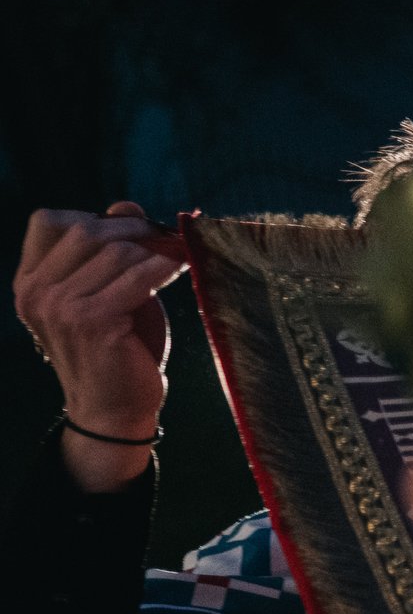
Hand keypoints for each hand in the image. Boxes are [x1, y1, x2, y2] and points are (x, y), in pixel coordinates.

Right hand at [15, 202, 187, 491]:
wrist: (116, 408)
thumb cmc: (118, 349)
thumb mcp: (109, 292)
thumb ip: (111, 251)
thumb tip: (126, 205)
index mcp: (30, 281)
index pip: (48, 221)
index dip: (95, 218)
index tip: (133, 229)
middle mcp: (35, 291)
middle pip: (86, 231)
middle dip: (133, 230)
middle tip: (168, 238)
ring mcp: (59, 306)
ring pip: (115, 252)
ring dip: (154, 250)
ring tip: (179, 256)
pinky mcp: (91, 321)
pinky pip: (136, 276)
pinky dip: (164, 267)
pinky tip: (182, 268)